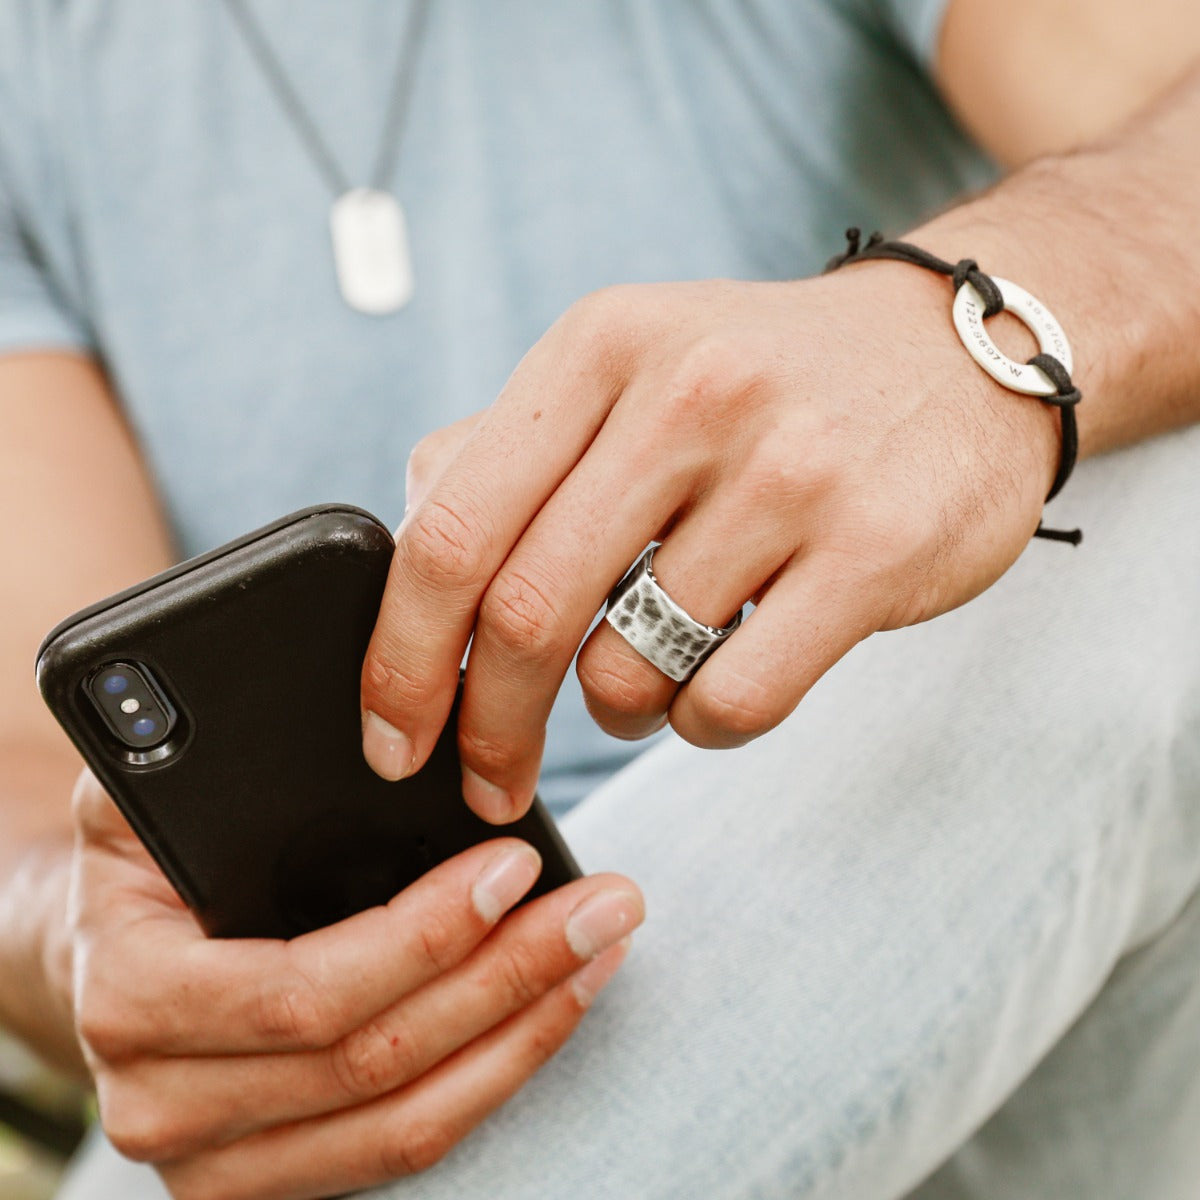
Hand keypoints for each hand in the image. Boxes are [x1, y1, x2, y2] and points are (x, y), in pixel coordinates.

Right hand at [68, 769, 642, 1199]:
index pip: (304, 988)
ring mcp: (222, 1164)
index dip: (422, 936)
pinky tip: (554, 1005)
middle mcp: (166, 1100)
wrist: (108, 958)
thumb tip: (314, 713)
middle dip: (508, 976)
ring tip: (600, 949)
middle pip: (376, 1057)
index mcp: (136, 994)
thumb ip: (186, 754)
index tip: (514, 867)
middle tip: (602, 906)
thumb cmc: (141, 863)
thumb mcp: (138, 793)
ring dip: (524, 1030)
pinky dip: (496, 1075)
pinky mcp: (274, 1185)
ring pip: (408, 1118)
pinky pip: (405, 1144)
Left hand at [361, 267, 1059, 820]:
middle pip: (528, 614)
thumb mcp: (629, 364)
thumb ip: (510, 446)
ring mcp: (789, 469)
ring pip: (630, 671)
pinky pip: (735, 700)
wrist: (964, 354)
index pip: (451, 528)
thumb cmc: (768, 379)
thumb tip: (408, 534)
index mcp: (600, 347)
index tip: (392, 737)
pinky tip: (719, 681)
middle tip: (487, 775)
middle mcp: (688, 394)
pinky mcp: (874, 549)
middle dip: (489, 728)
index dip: (401, 658)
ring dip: (617, 709)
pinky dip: (703, 723)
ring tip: (648, 675)